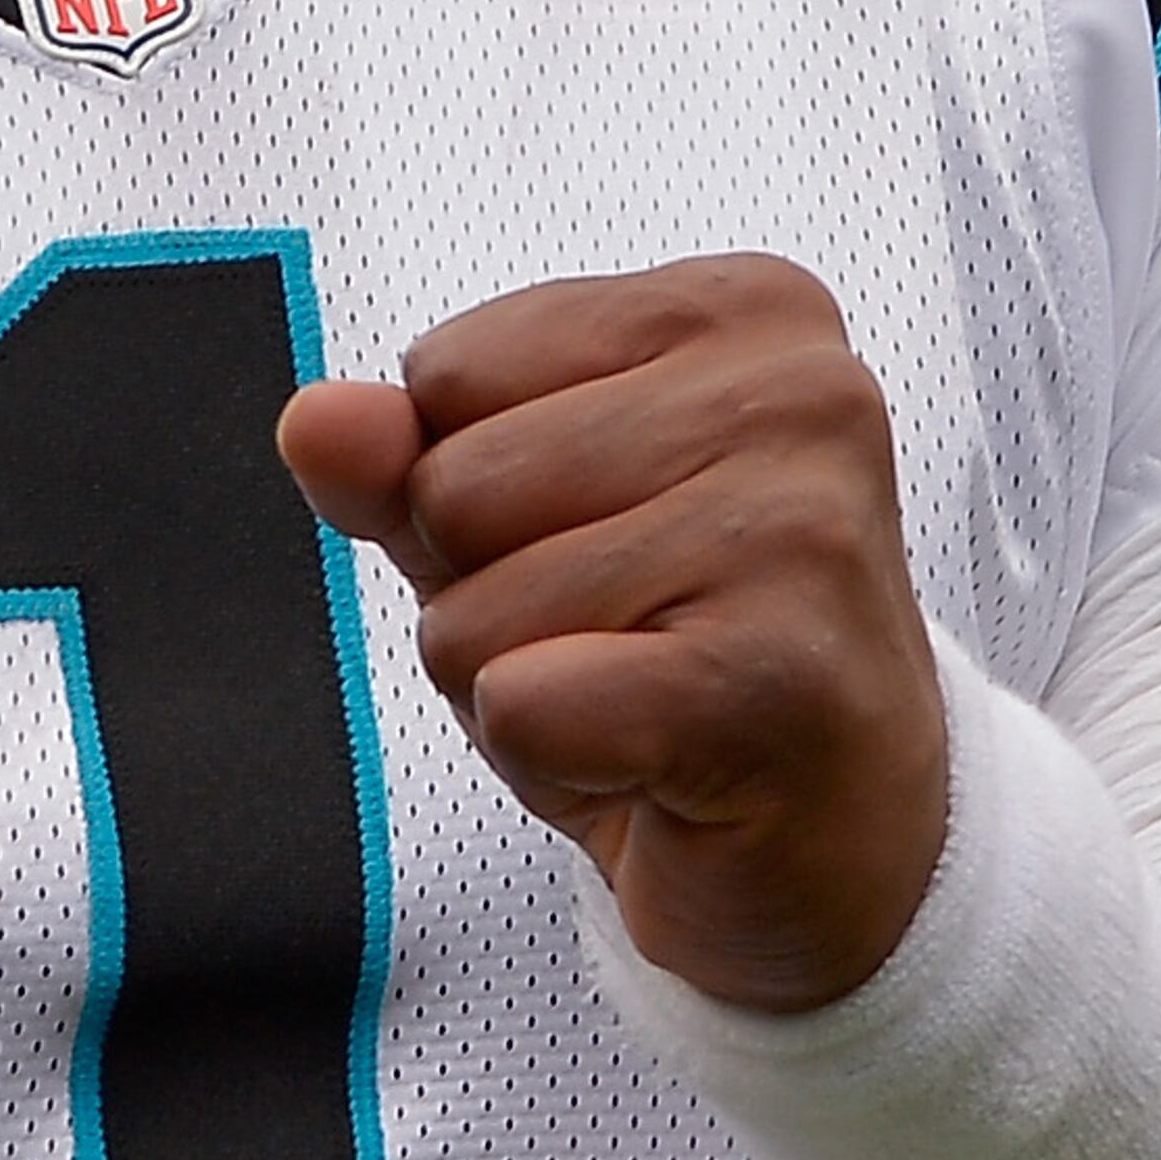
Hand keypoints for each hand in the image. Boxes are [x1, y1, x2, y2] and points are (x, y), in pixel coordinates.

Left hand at [281, 260, 945, 1013]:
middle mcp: (798, 396)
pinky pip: (519, 703)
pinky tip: (660, 763)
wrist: (843, 845)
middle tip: (625, 643)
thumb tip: (317, 418)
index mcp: (745, 314)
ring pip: (476, 606)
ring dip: (522, 683)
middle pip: (455, 484)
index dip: (479, 489)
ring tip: (642, 697)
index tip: (612, 547)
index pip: (449, 368)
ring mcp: (799, 533)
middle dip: (492, 593)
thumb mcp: (523, 534)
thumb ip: (409, 457)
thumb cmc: (682, 661)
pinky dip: (551, 759)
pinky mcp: (769, 676)